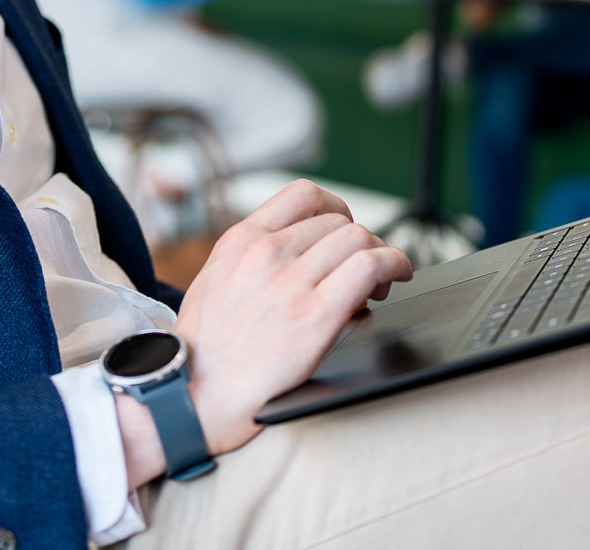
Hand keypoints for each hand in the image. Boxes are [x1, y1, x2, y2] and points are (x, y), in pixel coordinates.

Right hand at [119, 181, 411, 483]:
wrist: (193, 394)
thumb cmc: (202, 350)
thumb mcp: (214, 281)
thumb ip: (250, 259)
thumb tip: (300, 254)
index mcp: (240, 241)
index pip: (304, 195)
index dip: (337, 208)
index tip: (344, 229)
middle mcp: (266, 252)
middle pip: (339, 221)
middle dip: (360, 242)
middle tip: (365, 271)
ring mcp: (291, 282)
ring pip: (359, 238)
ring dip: (381, 255)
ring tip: (379, 283)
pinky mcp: (315, 316)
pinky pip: (370, 267)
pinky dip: (394, 265)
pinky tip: (396, 278)